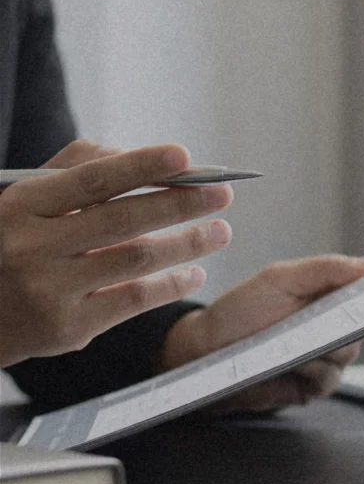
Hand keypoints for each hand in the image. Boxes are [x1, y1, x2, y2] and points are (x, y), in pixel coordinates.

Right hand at [0, 139, 232, 367]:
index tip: (185, 156)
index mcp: (23, 205)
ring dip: (187, 244)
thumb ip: (74, 170)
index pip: (92, 180)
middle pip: (123, 219)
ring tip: (220, 232)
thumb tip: (133, 155)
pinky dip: (171, 284)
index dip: (141, 165)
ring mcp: (50, 291)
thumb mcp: (24, 200)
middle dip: (181, 203)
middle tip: (222, 194)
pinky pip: (134, 300)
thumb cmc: (10, 243)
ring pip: (136, 259)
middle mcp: (33, 247)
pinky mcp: (68, 328)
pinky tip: (194, 273)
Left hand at [160, 254, 363, 410]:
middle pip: (360, 326)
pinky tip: (294, 362)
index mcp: (327, 296)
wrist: (205, 351)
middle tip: (324, 318)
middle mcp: (330, 327)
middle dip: (345, 322)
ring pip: (346, 354)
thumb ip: (327, 268)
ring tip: (296, 341)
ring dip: (324, 347)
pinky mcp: (311, 387)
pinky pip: (328, 380)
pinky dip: (313, 370)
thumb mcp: (281, 278)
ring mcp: (323, 358)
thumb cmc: (239, 311)